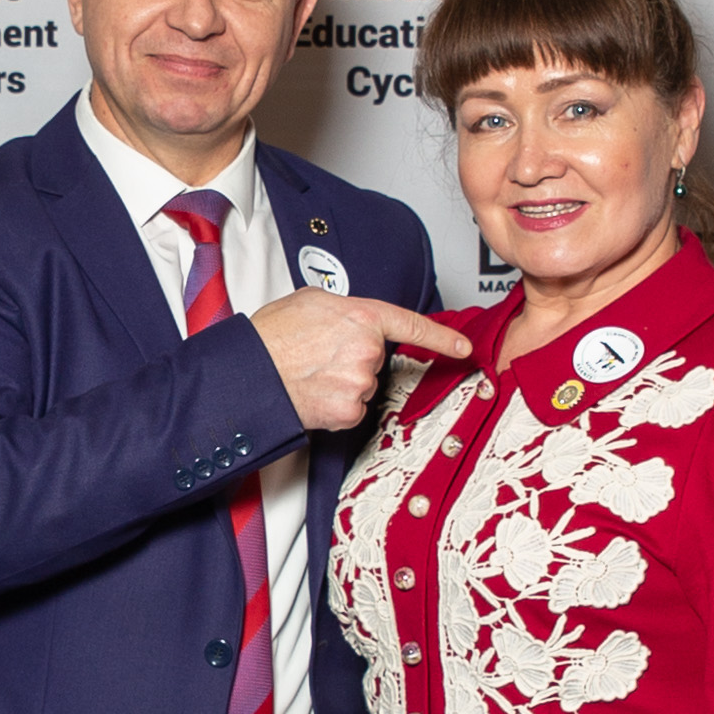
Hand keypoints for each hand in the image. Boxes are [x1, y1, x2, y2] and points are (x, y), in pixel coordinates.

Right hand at [250, 291, 470, 433]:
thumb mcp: (310, 301)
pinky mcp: (350, 411)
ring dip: (341, 383)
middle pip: (375, 361)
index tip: (463, 347)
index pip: (412, 326)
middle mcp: (367, 350)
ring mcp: (361, 383)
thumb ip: (343, 309)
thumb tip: (349, 321)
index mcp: (362, 317)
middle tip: (318, 357)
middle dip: (352, 360)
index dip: (442, 337)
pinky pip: (352, 409)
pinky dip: (335, 405)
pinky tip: (314, 393)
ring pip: (363, 386)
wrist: (251, 372)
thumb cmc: (271, 336)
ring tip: (310, 374)